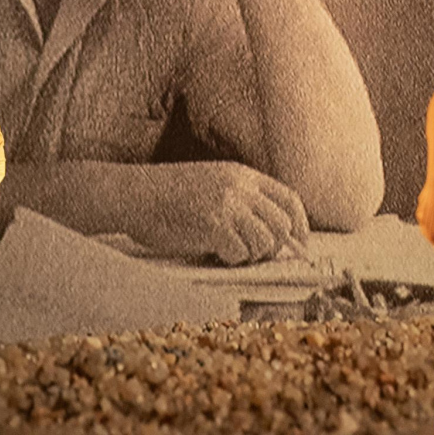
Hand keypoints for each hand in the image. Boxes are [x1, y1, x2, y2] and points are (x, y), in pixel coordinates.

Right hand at [130, 161, 309, 265]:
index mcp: (241, 175)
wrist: (133, 193)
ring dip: (251, 255)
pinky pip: (240, 253)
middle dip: (273, 247)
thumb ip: (240, 200)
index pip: (289, 199)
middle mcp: (239, 187)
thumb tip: (273, 236)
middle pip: (281, 225)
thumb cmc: (166, 194)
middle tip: (254, 256)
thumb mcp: (211, 182)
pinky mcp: (213, 225)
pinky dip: (231, 259)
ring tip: (229, 252)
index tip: (299, 245)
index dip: (300, 226)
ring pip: (264, 242)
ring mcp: (227, 206)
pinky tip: (214, 252)